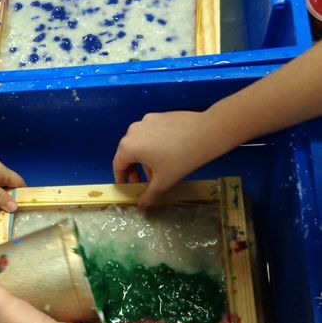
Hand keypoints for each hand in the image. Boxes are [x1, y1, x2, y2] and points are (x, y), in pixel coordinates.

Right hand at [113, 110, 229, 207]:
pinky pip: (149, 133)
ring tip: (157, 169)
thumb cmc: (180, 160)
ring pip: (139, 142)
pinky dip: (152, 145)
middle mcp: (132, 131)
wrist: (205, 133)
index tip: (126, 186)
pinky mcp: (158, 116)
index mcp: (129, 147)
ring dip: (143, 158)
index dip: (121, 178)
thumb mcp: (163, 182)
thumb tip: (141, 206)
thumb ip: (148, 195)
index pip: (118, 165)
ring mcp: (146, 121)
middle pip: (127, 152)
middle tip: (141, 181)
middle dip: (133, 169)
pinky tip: (166, 153)